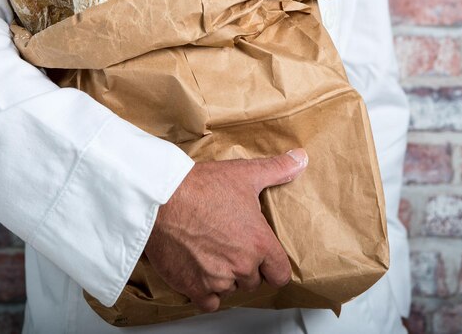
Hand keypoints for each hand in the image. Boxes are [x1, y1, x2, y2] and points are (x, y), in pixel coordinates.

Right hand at [144, 148, 307, 312]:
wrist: (161, 198)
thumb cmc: (200, 187)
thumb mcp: (244, 174)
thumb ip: (277, 170)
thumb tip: (300, 159)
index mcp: (259, 243)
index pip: (280, 274)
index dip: (272, 265)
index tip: (262, 257)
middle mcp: (241, 265)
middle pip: (252, 280)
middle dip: (244, 266)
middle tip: (229, 245)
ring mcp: (217, 279)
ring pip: (230, 289)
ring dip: (224, 276)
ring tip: (211, 252)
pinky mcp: (193, 286)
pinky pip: (209, 302)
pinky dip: (205, 290)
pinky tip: (199, 270)